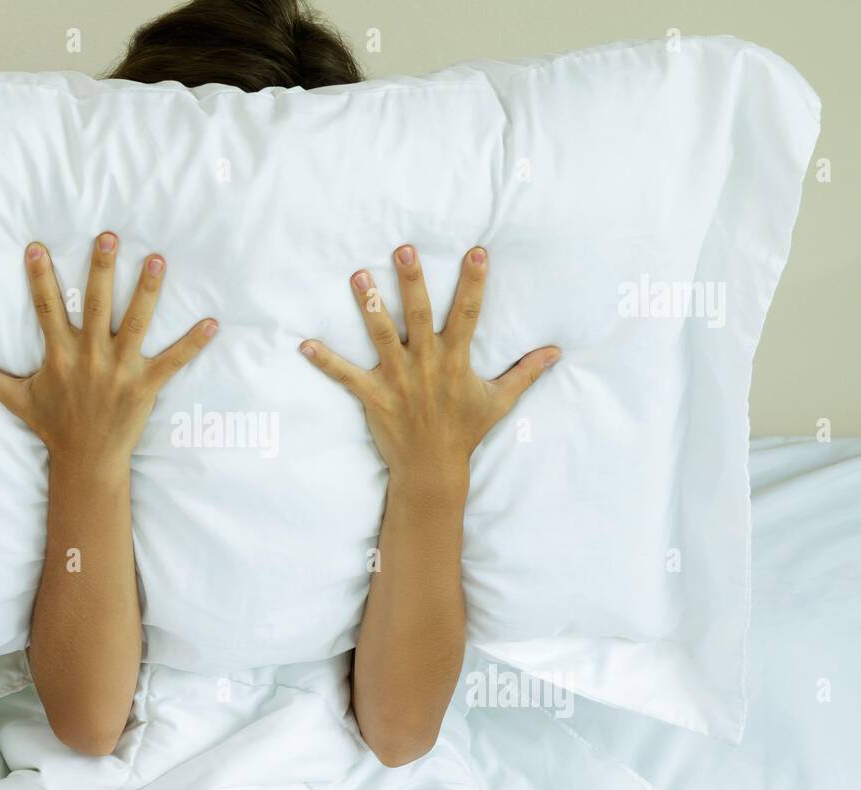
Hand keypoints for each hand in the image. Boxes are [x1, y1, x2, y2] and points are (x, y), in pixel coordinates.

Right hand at [0, 233, 217, 474]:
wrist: (86, 462)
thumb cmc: (54, 425)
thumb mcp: (17, 399)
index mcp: (59, 355)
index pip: (46, 309)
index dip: (40, 278)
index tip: (37, 246)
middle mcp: (89, 357)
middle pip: (96, 305)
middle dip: (101, 269)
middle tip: (109, 235)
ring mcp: (119, 370)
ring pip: (137, 323)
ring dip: (148, 291)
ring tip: (158, 259)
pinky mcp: (145, 386)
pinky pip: (173, 361)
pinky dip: (194, 343)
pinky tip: (213, 323)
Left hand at [299, 245, 558, 486]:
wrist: (433, 469)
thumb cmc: (464, 431)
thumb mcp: (499, 401)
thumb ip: (526, 372)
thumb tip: (556, 352)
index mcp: (456, 360)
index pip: (467, 314)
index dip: (473, 283)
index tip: (476, 252)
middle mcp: (426, 364)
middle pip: (418, 314)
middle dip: (411, 281)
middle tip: (403, 248)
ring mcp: (397, 379)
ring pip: (380, 335)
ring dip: (368, 305)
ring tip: (357, 275)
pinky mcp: (373, 396)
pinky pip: (345, 376)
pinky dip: (324, 361)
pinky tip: (304, 343)